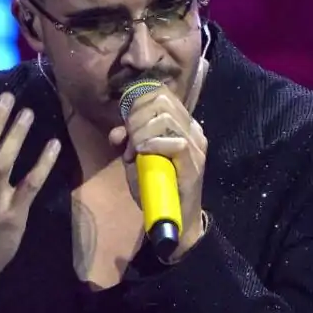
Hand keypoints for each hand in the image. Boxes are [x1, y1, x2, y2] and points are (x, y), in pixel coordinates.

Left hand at [107, 87, 207, 258]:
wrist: (175, 218)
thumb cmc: (157, 186)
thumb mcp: (136, 159)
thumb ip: (127, 141)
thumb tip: (116, 132)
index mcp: (182, 123)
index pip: (161, 93)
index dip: (137, 102)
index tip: (126, 123)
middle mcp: (192, 129)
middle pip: (161, 101)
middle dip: (136, 117)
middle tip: (129, 140)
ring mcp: (196, 145)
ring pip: (165, 118)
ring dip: (142, 132)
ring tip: (135, 152)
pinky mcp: (195, 163)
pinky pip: (175, 142)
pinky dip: (153, 145)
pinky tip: (143, 154)